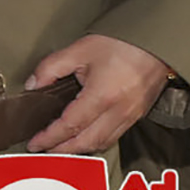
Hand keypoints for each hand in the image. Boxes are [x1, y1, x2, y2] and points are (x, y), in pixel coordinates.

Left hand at [25, 34, 171, 153]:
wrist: (156, 39)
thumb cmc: (121, 42)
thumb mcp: (79, 50)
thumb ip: (50, 68)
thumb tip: (33, 85)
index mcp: (102, 96)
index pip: (70, 126)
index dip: (49, 138)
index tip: (34, 143)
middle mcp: (119, 111)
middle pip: (86, 142)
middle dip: (62, 150)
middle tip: (43, 149)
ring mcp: (132, 115)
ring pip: (102, 143)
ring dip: (80, 149)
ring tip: (60, 146)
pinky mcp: (139, 114)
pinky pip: (115, 136)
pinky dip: (96, 141)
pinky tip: (85, 137)